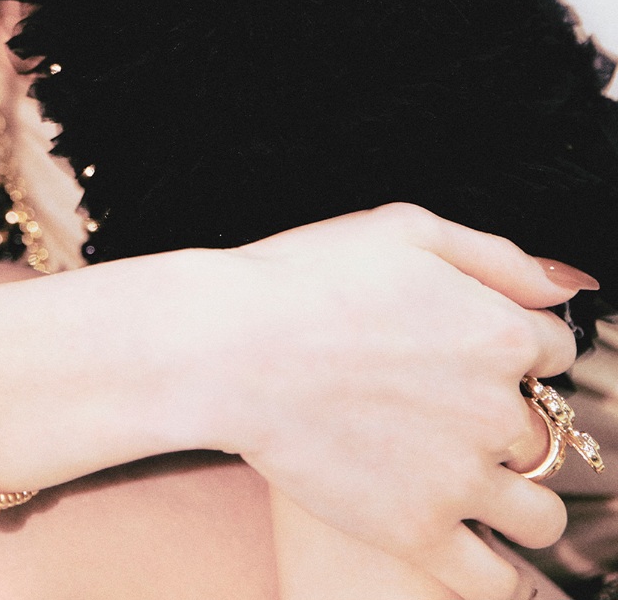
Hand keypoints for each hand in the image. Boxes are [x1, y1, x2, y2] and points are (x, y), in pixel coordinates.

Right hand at [199, 203, 579, 599]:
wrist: (229, 347)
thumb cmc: (305, 277)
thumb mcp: (405, 229)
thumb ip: (495, 255)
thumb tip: (565, 285)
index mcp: (497, 332)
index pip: (554, 350)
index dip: (520, 347)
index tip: (485, 352)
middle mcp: (495, 409)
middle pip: (547, 430)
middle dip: (514, 422)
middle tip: (458, 414)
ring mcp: (460, 478)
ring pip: (539, 515)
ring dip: (525, 503)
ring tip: (488, 493)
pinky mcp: (419, 532)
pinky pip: (493, 578)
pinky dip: (502, 577)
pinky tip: (487, 559)